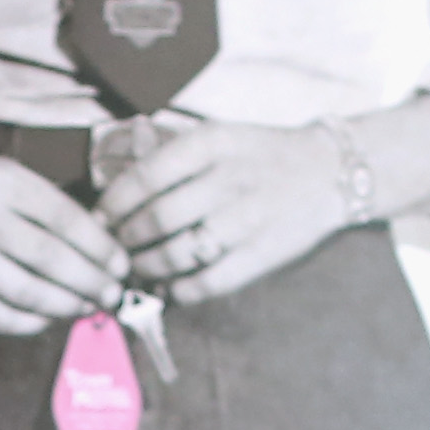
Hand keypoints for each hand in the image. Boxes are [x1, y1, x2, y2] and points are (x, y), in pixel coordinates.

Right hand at [0, 156, 129, 335]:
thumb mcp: (12, 177)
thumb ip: (51, 208)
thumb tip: (101, 251)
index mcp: (5, 182)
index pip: (65, 220)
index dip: (100, 249)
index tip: (121, 266)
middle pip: (50, 259)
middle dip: (89, 282)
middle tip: (111, 294)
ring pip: (25, 291)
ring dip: (64, 305)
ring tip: (85, 308)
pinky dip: (28, 323)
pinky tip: (48, 319)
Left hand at [94, 119, 351, 302]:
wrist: (331, 171)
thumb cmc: (258, 156)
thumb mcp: (217, 137)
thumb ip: (166, 160)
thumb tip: (109, 200)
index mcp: (212, 143)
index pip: (144, 177)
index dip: (112, 205)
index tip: (98, 221)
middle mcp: (229, 178)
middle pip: (156, 219)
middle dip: (124, 241)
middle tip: (112, 251)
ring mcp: (247, 218)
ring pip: (177, 254)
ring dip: (145, 269)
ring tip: (135, 270)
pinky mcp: (261, 254)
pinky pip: (206, 283)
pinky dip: (178, 291)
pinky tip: (167, 288)